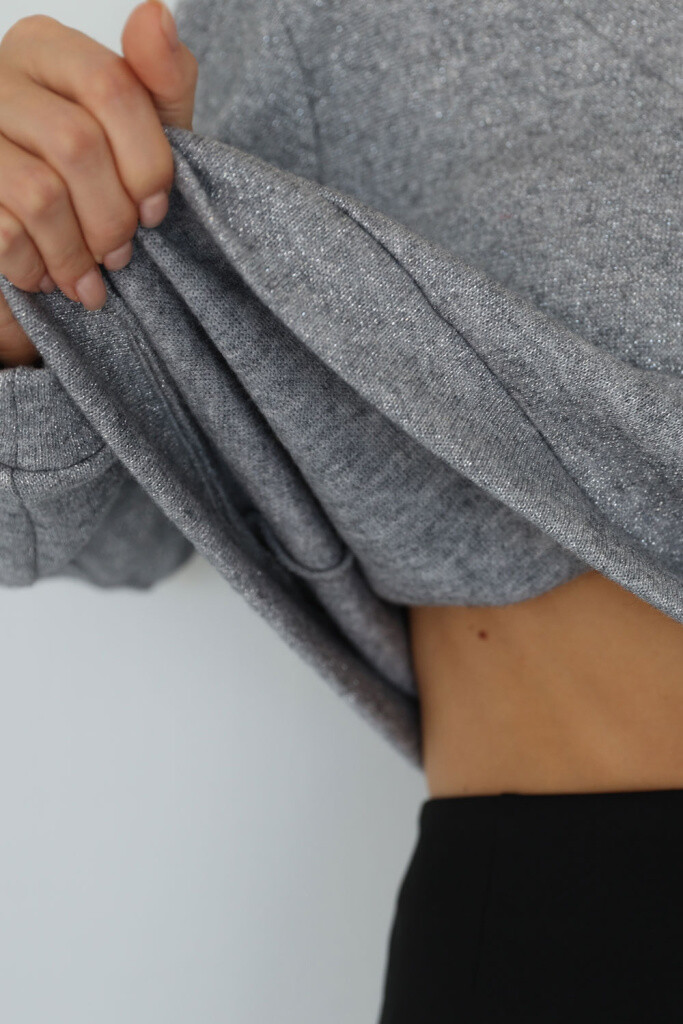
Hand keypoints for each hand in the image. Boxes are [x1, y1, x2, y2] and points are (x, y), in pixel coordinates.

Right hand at [0, 0, 197, 367]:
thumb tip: (156, 13)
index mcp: (48, 48)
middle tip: (120, 254)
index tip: (155, 211)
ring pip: (40, 194)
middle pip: (76, 145)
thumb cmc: (104, 176)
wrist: (43, 237)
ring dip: (76, 252)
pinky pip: (5, 232)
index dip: (147, 162)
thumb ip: (163, 79)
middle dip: (112, 216)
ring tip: (88, 277)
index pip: (112, 88)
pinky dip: (36, 266)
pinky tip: (45, 275)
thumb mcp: (149, 128)